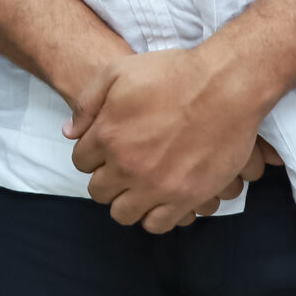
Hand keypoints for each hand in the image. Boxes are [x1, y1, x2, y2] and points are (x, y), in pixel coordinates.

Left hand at [65, 47, 271, 233]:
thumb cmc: (173, 74)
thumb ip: (88, 102)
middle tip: (124, 169)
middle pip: (99, 192)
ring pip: (124, 214)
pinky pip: (157, 224)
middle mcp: (127, 165)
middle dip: (107, 181)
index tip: (107, 152)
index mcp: (107, 136)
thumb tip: (70, 132)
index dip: (92, 156)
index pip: (81, 163)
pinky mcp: (186, 197)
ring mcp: (156, 185)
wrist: (225, 87)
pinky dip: (154, 215)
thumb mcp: (118, 71)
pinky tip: (161, 199)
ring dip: (127, 202)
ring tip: (140, 187)